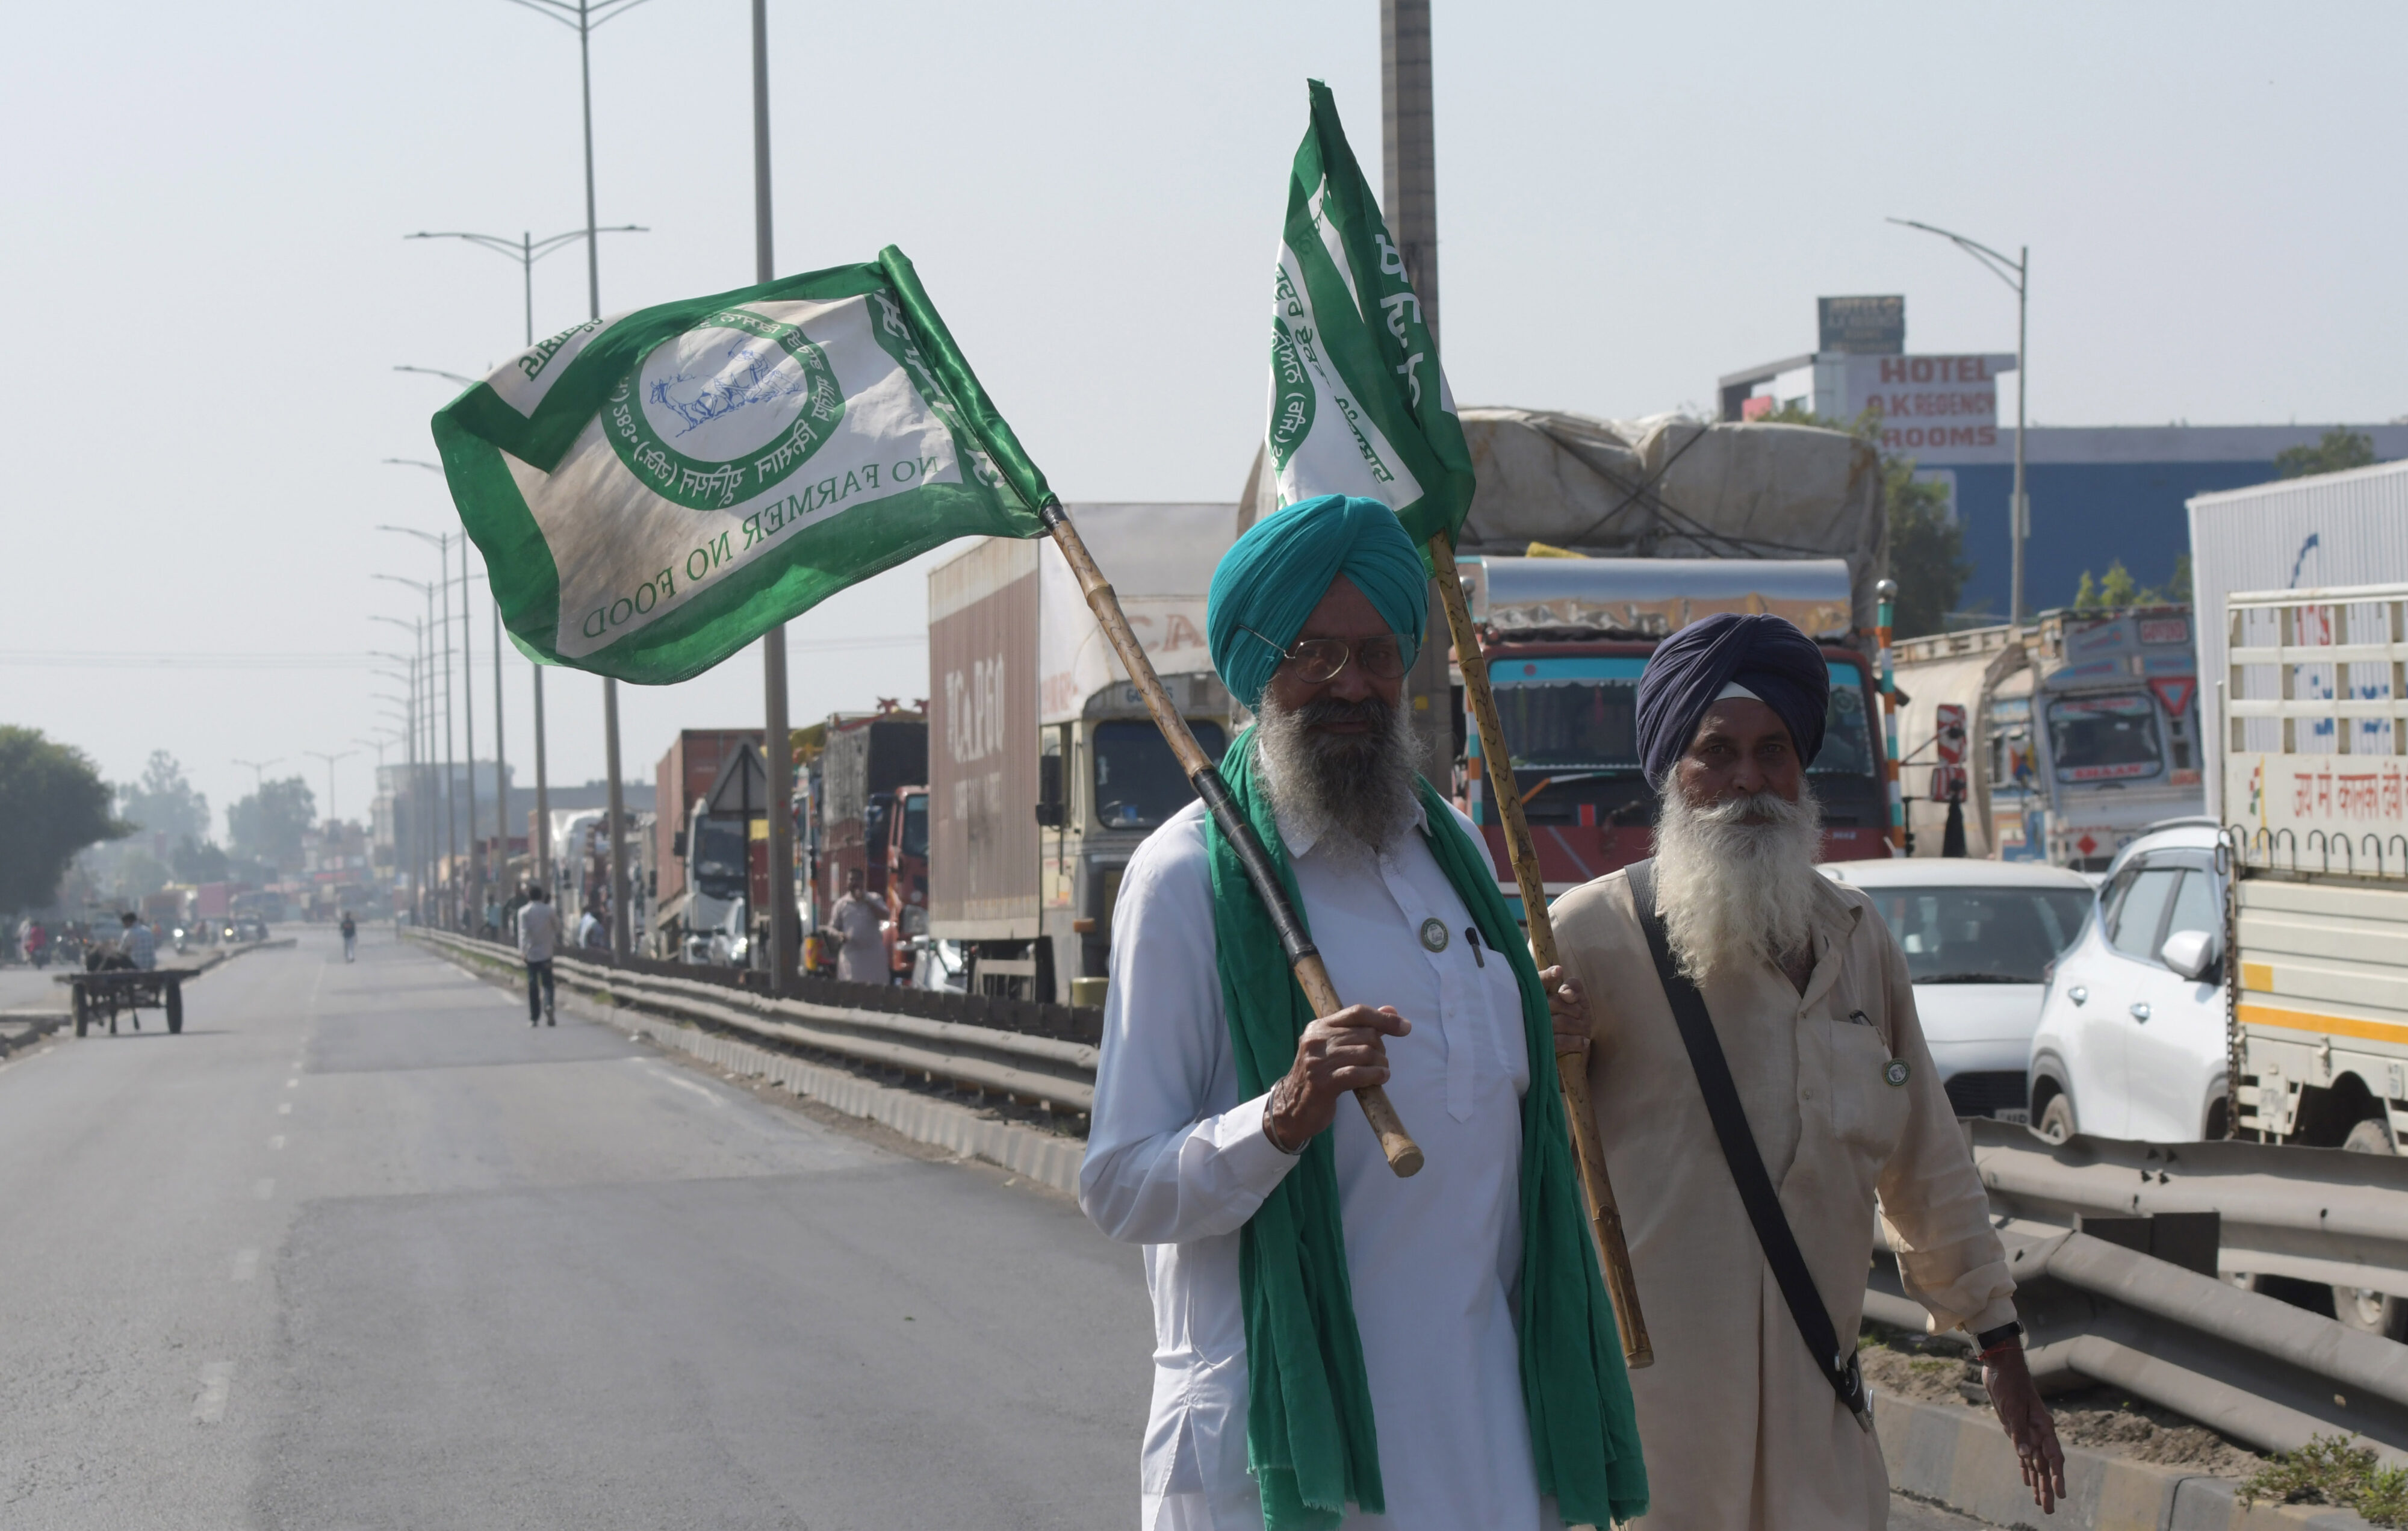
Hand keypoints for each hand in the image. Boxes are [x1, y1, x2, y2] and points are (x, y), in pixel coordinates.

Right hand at [1267, 1005, 1410, 1148]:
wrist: (1291, 1110)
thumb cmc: (1319, 1077)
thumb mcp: (1336, 1049)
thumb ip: (1362, 1029)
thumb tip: (1391, 1011)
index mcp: (1319, 1027)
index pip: (1357, 1013)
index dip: (1384, 1018)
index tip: (1405, 1027)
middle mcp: (1316, 1040)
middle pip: (1365, 1034)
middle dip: (1380, 1048)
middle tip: (1380, 1062)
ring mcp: (1317, 1061)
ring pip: (1365, 1053)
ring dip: (1380, 1064)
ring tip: (1380, 1072)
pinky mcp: (1322, 1082)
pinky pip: (1358, 1073)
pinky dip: (1375, 1075)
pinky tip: (1380, 1079)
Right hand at [1542, 965, 1590, 1055]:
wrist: (1561, 1055)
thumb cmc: (1569, 1020)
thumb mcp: (1574, 1000)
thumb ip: (1572, 987)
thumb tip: (1567, 993)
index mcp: (1536, 994)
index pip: (1538, 982)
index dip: (1547, 976)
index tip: (1559, 970)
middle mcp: (1530, 1010)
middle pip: (1554, 1002)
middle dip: (1573, 1009)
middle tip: (1581, 1014)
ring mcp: (1534, 1028)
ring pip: (1558, 1022)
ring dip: (1577, 1025)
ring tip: (1585, 1027)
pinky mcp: (1540, 1046)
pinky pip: (1559, 1041)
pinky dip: (1575, 1041)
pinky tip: (1584, 1041)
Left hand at [1984, 1346, 2065, 1513]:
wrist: (2001, 1366)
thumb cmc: (2009, 1383)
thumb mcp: (2012, 1407)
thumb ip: (2019, 1432)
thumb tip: (2026, 1456)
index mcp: (2043, 1426)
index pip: (2053, 1457)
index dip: (2057, 1477)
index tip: (2060, 1494)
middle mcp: (2039, 1432)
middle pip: (2046, 1466)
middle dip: (2048, 1488)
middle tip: (2050, 1511)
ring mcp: (2029, 1432)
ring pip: (2036, 1464)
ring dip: (2038, 1484)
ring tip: (2042, 1504)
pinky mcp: (2017, 1430)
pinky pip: (2025, 1455)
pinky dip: (2026, 1469)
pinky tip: (2028, 1483)